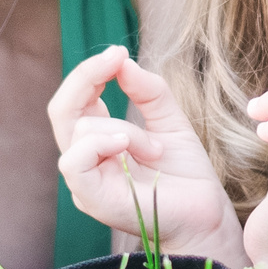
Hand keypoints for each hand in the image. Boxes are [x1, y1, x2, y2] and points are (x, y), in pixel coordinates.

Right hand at [48, 45, 246, 268]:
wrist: (206, 216)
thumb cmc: (186, 176)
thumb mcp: (170, 121)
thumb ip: (148, 91)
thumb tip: (121, 59)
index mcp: (98, 142)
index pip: (75, 100)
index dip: (90, 71)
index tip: (117, 52)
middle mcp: (86, 161)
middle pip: (61, 109)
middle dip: (87, 76)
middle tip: (116, 58)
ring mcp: (85, 182)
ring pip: (81, 129)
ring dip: (124, 128)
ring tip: (155, 149)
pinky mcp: (91, 200)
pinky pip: (75, 161)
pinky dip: (100, 143)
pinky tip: (128, 145)